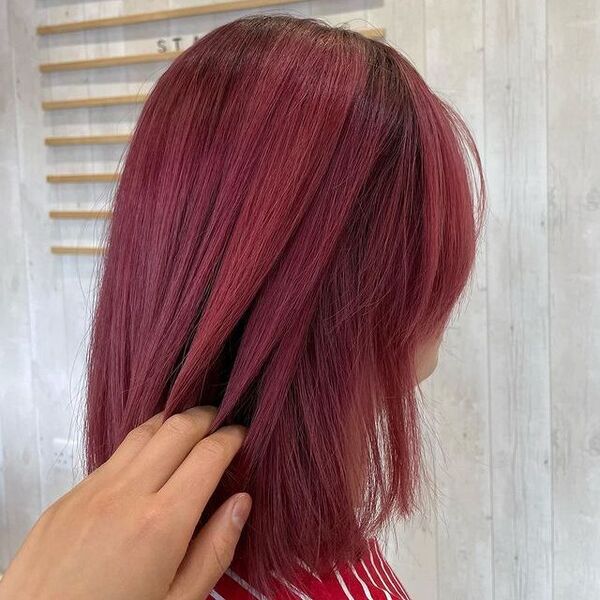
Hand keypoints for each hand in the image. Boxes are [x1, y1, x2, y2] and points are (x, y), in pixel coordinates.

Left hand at [0, 406, 250, 599]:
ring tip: (188, 430)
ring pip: (142, 432)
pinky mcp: (68, 497)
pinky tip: (147, 464)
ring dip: (171, 423)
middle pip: (176, 428)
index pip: (208, 454)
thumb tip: (240, 502)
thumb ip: (215, 550)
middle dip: (206, 417)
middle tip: (220, 422)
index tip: (242, 434)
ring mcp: (92, 491)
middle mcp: (127, 494)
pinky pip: (113, 456)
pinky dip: (140, 446)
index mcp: (161, 523)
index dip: (232, 437)